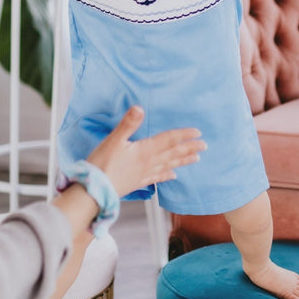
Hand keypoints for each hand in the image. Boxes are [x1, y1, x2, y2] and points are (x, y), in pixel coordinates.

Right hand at [85, 106, 204, 197]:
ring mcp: (144, 174)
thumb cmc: (102, 164)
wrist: (94, 191)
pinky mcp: (138, 182)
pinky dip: (166, 176)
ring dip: (182, 161)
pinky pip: (157, 178)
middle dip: (189, 148)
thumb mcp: (113, 140)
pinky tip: (173, 177)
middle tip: (204, 146)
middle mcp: (149, 163)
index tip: (198, 133)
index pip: (169, 140)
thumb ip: (128, 124)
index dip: (183, 135)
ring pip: (169, 166)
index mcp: (145, 150)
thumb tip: (139, 108)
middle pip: (173, 154)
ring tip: (195, 159)